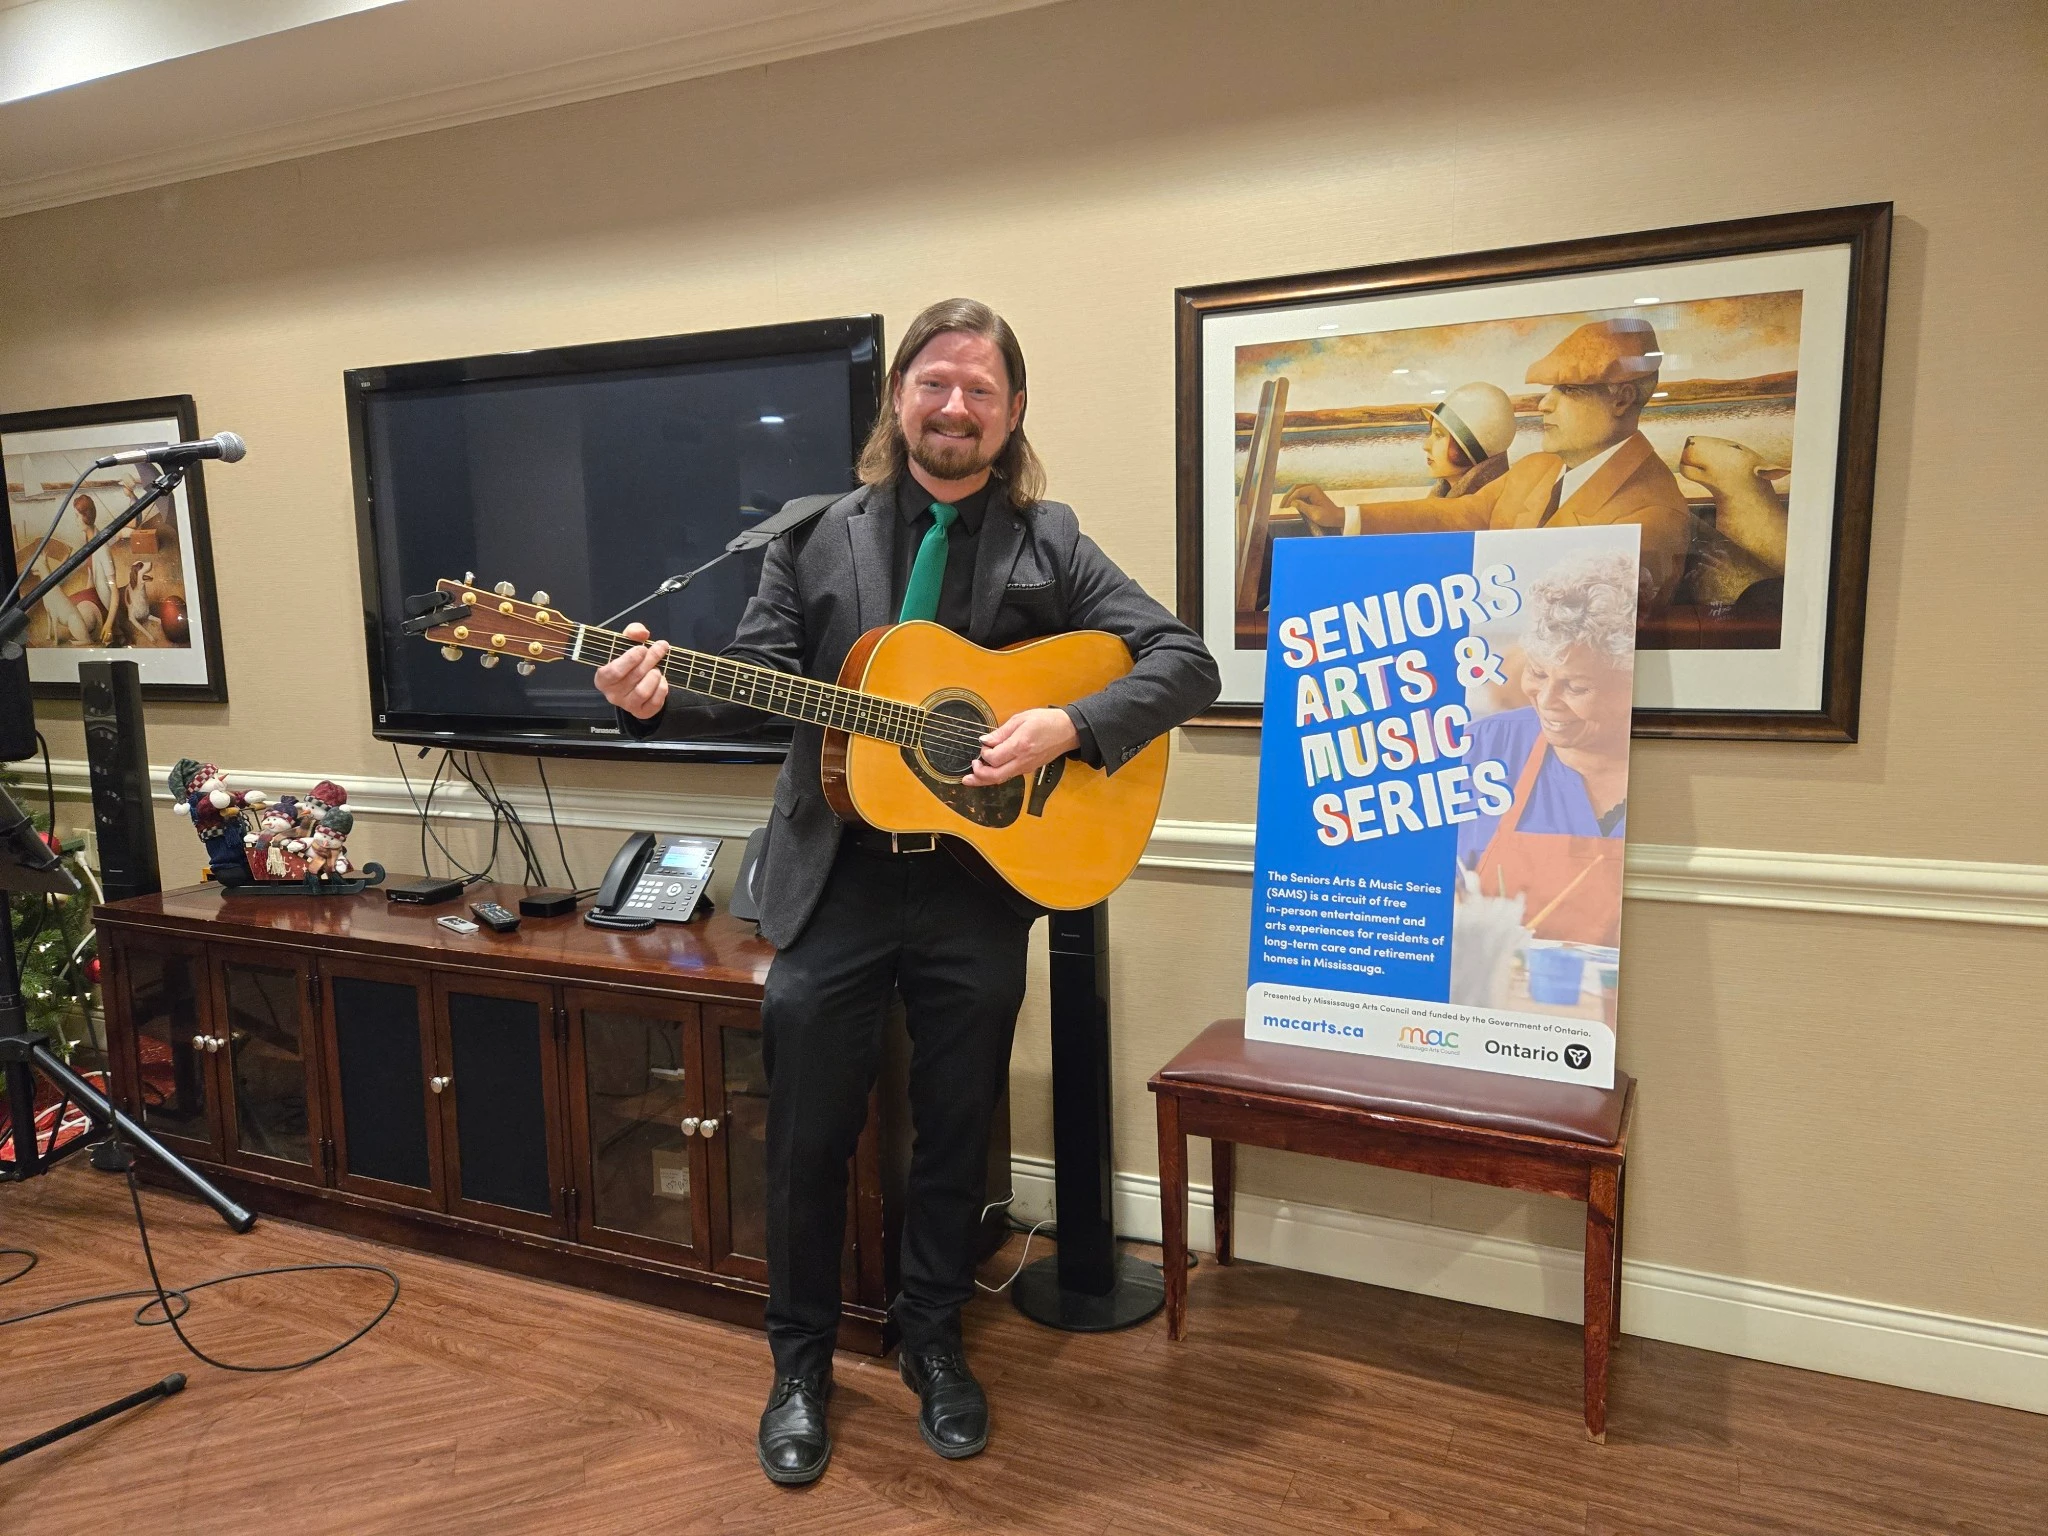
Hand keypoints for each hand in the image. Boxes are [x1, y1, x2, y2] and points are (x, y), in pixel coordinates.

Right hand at [594, 622, 669, 718]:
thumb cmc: (629, 663)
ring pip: (643, 691)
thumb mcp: (627, 644)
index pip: (613, 671)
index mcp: (603, 678)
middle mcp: (612, 694)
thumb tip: (642, 632)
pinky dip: (662, 688)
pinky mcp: (642, 712)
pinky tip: (661, 680)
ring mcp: (627, 705)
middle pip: (633, 677)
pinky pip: (654, 702)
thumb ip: (632, 633)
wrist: (638, 684)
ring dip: (654, 676)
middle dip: (650, 659)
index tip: (642, 648)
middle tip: (660, 647)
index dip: (629, 659)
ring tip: (657, 669)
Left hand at [964, 707, 1079, 786]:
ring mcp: (1026, 767)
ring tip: (971, 778)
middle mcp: (1022, 760)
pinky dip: (996, 777)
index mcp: (1019, 746)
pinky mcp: (1028, 769)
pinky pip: (1009, 776)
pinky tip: (988, 773)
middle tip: (969, 771)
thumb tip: (985, 741)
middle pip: (995, 776)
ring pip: (1001, 779)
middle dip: (978, 776)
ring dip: (984, 780)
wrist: (1067, 731)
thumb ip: (1001, 732)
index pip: (994, 758)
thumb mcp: (1021, 719)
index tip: (983, 745)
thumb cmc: (1045, 721)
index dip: (983, 754)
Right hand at [1279, 483, 1344, 530]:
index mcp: (1313, 490)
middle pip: (1295, 488)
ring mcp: (1312, 490)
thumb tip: (1292, 502)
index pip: (1297, 492)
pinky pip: (1300, 493)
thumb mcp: (1314, 513)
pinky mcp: (1312, 495)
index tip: (1284, 507)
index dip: (1289, 499)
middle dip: (1287, 496)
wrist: (1337, 517)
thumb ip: (1302, 507)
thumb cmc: (1328, 516)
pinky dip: (1294, 498)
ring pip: (1297, 490)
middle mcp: (1312, 487)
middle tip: (1281, 506)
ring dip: (1290, 497)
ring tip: (1284, 506)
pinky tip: (1290, 505)